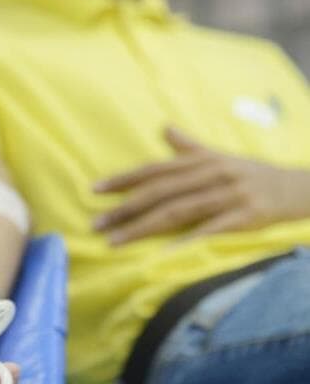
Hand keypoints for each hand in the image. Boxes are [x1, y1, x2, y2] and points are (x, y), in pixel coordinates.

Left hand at [93, 127, 309, 244]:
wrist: (299, 188)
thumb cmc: (251, 174)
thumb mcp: (220, 156)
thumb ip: (189, 147)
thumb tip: (164, 128)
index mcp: (201, 161)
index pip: (155, 169)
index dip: (124, 179)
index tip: (94, 190)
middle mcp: (211, 174)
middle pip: (160, 191)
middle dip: (125, 208)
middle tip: (96, 223)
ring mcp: (228, 195)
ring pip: (177, 211)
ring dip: (142, 227)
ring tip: (115, 241)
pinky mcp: (245, 216)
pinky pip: (208, 231)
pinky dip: (183, 243)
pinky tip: (159, 256)